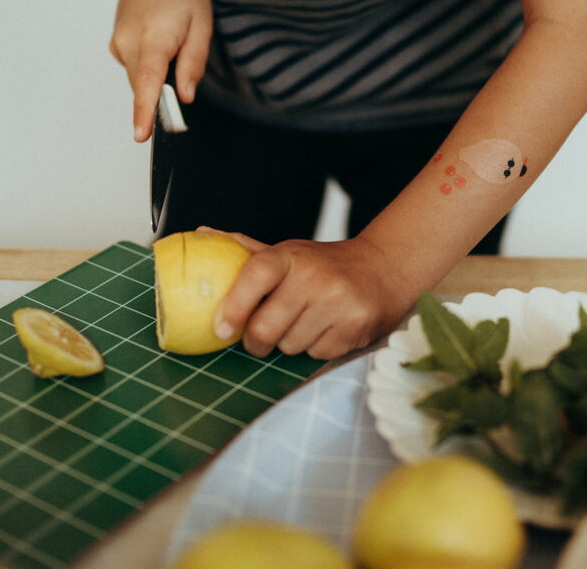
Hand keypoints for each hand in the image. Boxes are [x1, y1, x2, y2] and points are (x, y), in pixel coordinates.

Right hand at [109, 0, 212, 140]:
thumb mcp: (201, 24)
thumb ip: (193, 63)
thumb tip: (185, 96)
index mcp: (153, 38)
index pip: (148, 83)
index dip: (145, 112)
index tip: (141, 135)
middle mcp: (129, 42)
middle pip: (144, 87)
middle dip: (160, 99)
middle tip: (181, 94)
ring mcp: (119, 43)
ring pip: (140, 79)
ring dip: (158, 78)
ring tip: (175, 46)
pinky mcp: (117, 43)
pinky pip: (136, 68)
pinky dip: (150, 66)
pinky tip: (162, 44)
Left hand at [208, 230, 410, 360]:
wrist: (385, 268)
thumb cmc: (325, 264)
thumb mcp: (288, 252)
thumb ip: (247, 250)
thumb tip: (201, 232)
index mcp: (292, 256)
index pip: (256, 274)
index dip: (233, 304)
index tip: (220, 328)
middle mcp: (316, 277)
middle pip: (267, 328)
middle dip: (256, 341)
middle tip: (258, 337)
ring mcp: (338, 304)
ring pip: (290, 347)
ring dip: (289, 344)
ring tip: (303, 323)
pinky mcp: (355, 328)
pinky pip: (317, 355)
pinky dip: (315, 348)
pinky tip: (326, 328)